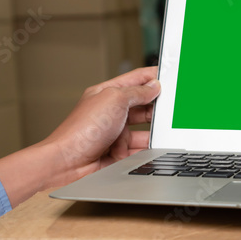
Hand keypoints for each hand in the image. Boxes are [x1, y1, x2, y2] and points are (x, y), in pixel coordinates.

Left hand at [0, 66, 160, 205]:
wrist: (68, 163)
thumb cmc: (81, 130)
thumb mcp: (114, 100)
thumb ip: (137, 92)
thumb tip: (153, 86)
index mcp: (107, 94)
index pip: (135, 80)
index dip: (153, 76)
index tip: (171, 76)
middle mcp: (111, 113)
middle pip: (142, 106)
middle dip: (156, 107)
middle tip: (172, 107)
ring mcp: (115, 134)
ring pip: (143, 130)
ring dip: (152, 132)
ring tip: (162, 132)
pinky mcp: (118, 153)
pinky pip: (139, 150)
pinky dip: (147, 150)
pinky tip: (153, 149)